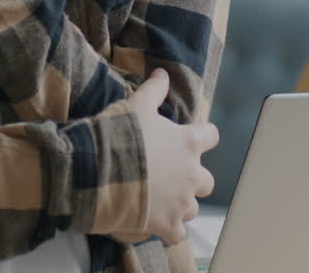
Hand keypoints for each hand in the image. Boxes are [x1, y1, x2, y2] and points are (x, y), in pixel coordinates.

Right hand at [122, 69, 218, 244]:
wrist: (97, 171)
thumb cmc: (118, 136)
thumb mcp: (136, 105)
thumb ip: (154, 89)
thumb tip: (162, 73)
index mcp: (188, 143)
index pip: (210, 136)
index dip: (201, 137)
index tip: (188, 139)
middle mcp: (191, 174)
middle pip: (206, 180)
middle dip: (192, 178)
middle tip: (170, 175)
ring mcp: (181, 202)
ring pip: (193, 207)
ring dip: (180, 204)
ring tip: (159, 200)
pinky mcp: (167, 224)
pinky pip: (178, 234)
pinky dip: (169, 230)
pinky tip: (155, 223)